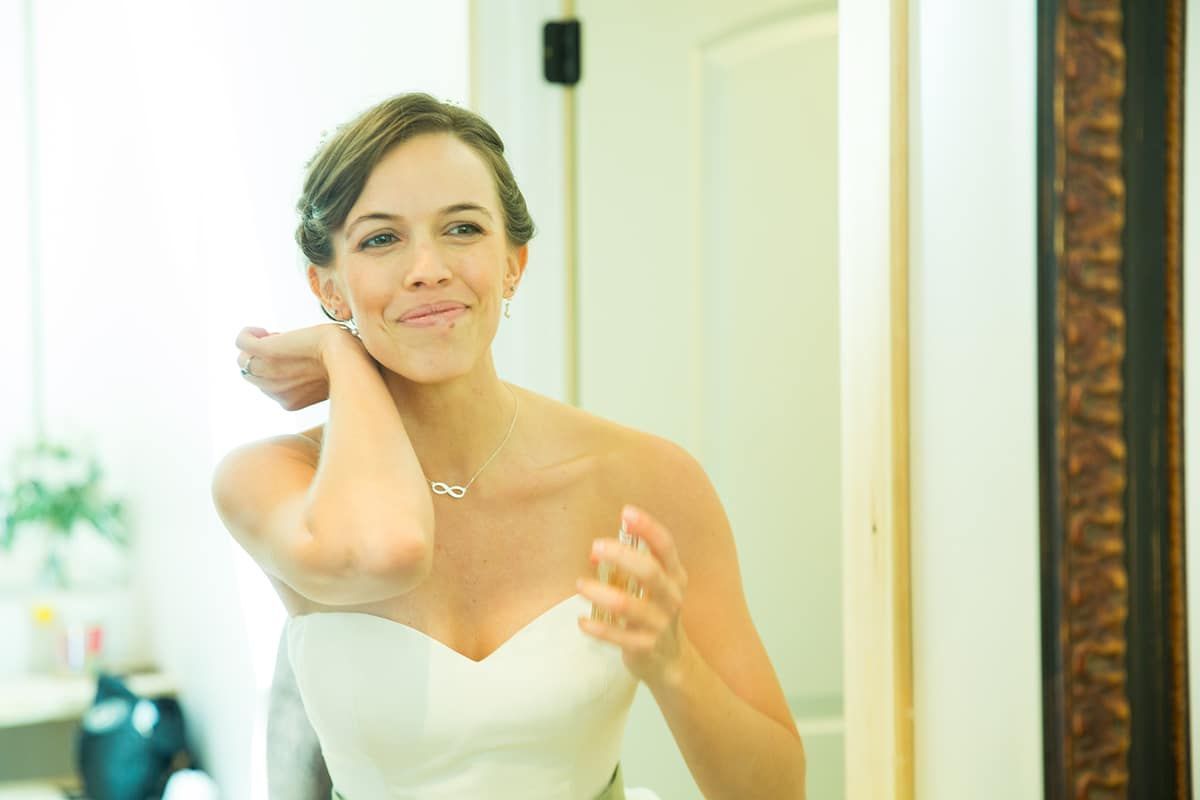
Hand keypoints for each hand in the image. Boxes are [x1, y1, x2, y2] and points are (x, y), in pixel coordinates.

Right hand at [235, 323, 362, 410]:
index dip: (277, 367)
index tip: (295, 355)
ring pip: (244, 360)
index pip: (269, 385)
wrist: (349, 358)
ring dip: (258, 345)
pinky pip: (242, 342)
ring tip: (278, 337)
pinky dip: (249, 333)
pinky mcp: (265, 352)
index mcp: (290, 402)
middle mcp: (276, 393)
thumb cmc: (349, 364)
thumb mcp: (329, 375)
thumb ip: (315, 376)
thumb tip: (312, 362)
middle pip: (252, 374)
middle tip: (287, 345)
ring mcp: (269, 374)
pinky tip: (264, 330)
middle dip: (264, 357)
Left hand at [576, 505, 691, 687]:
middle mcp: (671, 598)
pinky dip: (598, 628)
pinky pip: (618, 637)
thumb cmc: (656, 612)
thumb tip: (600, 547)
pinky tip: (582, 621)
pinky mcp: (645, 647)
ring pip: (628, 605)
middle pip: (649, 572)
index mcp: (675, 576)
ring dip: (600, 593)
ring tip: (579, 585)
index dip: (648, 528)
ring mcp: (659, 624)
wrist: (671, 661)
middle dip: (621, 556)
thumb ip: (637, 563)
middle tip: (595, 548)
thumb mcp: (658, 586)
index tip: (626, 512)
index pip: (666, 547)